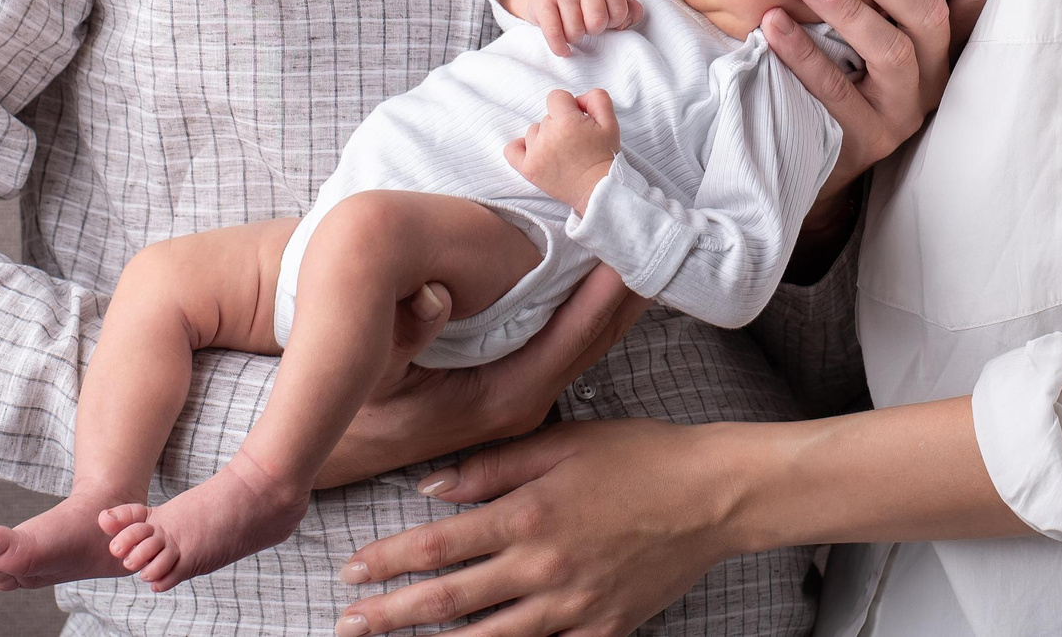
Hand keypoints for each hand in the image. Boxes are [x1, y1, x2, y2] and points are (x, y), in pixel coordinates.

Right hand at [314, 262, 646, 489]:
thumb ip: (403, 334)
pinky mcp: (519, 386)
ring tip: (650, 241)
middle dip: (625, 288)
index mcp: (501, 398)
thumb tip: (434, 293)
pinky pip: (570, 340)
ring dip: (616, 294)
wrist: (336, 444)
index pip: (569, 340)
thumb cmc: (351, 407)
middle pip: (593, 339)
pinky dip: (594, 304)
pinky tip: (613, 274)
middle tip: (661, 231)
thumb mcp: (368, 374)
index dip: (602, 295)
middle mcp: (525, 401)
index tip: (631, 251)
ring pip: (588, 340)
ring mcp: (525, 397)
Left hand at [333, 420, 732, 636]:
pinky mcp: (601, 632)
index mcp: (529, 515)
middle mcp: (543, 567)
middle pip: (449, 600)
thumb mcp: (563, 442)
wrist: (714, 495)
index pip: (438, 544)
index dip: (388, 560)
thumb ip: (492, 465)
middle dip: (391, 614)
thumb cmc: (640, 456)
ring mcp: (572, 608)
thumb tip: (431, 487)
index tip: (349, 570)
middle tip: (347, 624)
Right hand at [502, 0, 642, 56]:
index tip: (604, 23)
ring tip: (572, 31)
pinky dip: (559, 47)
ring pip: (576, 29)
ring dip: (575, 38)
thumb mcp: (608, 1)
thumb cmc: (583, 2)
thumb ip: (629, 10)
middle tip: (586, 28)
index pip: (620, 11)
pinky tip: (562, 49)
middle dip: (593, 31)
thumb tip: (626, 23)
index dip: (613, 24)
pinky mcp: (542, 0)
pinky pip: (554, 32)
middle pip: (598, 20)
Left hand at [505, 88, 620, 212]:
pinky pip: (512, 150)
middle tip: (575, 141)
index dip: (569, 106)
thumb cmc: (604, 156)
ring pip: (533, 132)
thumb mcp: (610, 122)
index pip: (556, 97)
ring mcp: (535, 154)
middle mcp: (547, 136)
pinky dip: (521, 148)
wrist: (598, 189)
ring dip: (545, 137)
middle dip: (560, 124)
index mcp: (567, 122)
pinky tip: (536, 151)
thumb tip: (577, 99)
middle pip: (546, 117)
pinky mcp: (528, 169)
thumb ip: (596, 98)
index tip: (578, 120)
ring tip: (562, 152)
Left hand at [763, 0, 1000, 200]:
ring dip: (848, 9)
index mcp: (940, 44)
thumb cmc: (837, 72)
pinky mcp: (869, 139)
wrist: (812, 154)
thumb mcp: (860, 30)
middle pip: (930, 17)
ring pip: (891, 52)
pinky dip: (805, 53)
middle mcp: (933, 77)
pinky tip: (775, 24)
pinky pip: (838, 91)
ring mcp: (904, 111)